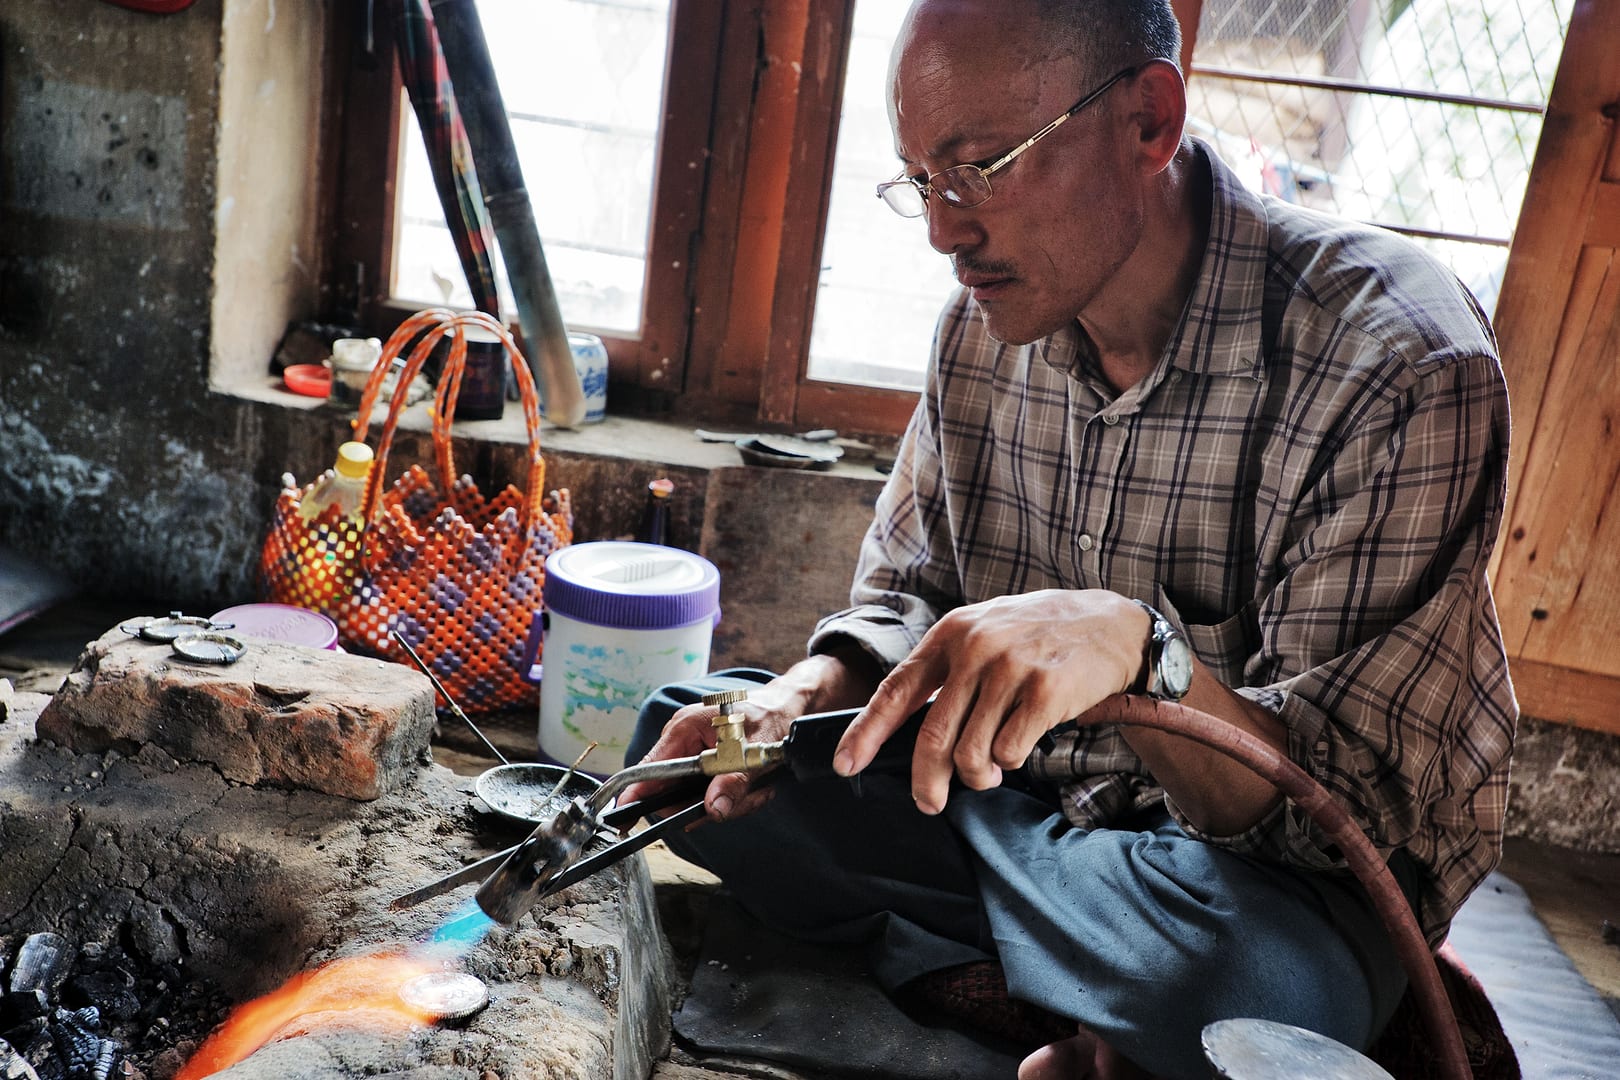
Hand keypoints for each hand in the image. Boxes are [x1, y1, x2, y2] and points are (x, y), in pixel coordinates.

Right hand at [616, 649, 880, 821]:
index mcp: (684, 729)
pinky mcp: (707, 763)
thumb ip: (734, 782)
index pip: (647, 769)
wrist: (790, 706)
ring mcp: (694, 752)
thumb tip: (712, 809)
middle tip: (747, 797)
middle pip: (675, 793)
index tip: (629, 820)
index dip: (639, 797)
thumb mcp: (757, 752)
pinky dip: (735, 796)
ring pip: (696, 798)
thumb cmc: (772, 717)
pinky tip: (755, 786)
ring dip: (730, 801)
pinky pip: (711, 793)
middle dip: (710, 805)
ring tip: (757, 788)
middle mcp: (683, 740)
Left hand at [832, 589, 1148, 813]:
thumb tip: (910, 730)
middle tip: (928, 803)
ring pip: (971, 752)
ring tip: (989, 772)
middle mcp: (976, 648)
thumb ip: (948, 673)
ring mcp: (1011, 668)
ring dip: (977, 775)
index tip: (845, 765)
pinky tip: (1021, 745)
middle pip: (933, 735)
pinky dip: (1011, 761)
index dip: (866, 732)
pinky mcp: (1045, 691)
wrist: (1112, 624)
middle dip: (926, 780)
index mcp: (951, 634)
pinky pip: (1010, 751)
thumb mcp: (985, 633)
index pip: (896, 690)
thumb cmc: (1039, 637)